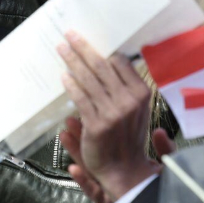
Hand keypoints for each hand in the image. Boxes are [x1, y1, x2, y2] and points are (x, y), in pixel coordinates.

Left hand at [57, 32, 161, 202]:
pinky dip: (71, 84)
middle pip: (102, 66)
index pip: (121, 62)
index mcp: (141, 94)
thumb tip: (109, 57)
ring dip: (73, 60)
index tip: (90, 37)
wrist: (123, 168)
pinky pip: (80, 98)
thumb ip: (124, 85)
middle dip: (83, 47)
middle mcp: (129, 101)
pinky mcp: (96, 124)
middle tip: (69, 34)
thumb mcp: (135, 108)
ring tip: (62, 48)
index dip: (104, 48)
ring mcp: (113, 113)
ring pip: (88, 79)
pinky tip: (64, 75)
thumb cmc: (127, 134)